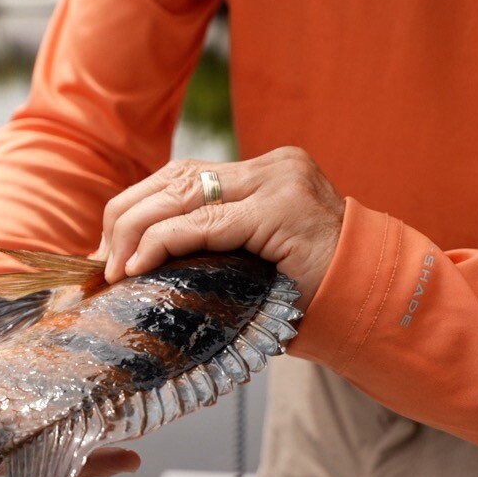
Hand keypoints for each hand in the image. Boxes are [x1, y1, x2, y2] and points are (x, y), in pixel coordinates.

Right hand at [0, 292, 141, 476]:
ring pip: (40, 459)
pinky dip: (97, 453)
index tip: (3, 462)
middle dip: (40, 464)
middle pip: (3, 464)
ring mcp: (7, 440)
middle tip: (83, 458)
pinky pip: (67, 447)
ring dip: (77, 460)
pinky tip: (129, 456)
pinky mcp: (38, 428)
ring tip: (119, 457)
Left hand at [100, 147, 344, 309]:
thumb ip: (209, 252)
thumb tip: (138, 271)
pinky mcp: (282, 209)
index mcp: (263, 174)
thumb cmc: (312, 299)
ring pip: (181, 194)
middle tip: (100, 264)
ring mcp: (279, 183)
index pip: (180, 177)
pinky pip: (205, 223)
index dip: (133, 209)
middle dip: (123, 219)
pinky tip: (138, 265)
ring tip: (113, 268)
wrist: (377, 309)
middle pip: (173, 179)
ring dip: (134, 231)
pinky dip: (163, 243)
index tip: (106, 250)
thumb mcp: (251, 265)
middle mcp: (272, 167)